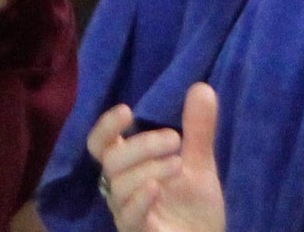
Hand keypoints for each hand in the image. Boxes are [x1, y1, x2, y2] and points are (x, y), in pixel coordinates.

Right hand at [88, 83, 223, 231]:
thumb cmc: (195, 208)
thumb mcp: (199, 165)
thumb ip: (197, 131)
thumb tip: (203, 88)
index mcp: (127, 168)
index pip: (100, 143)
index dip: (106, 126)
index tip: (127, 110)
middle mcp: (119, 188)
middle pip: (111, 159)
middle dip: (141, 145)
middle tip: (174, 138)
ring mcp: (126, 212)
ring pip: (118, 184)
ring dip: (148, 168)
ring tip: (179, 164)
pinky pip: (127, 216)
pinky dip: (140, 199)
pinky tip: (157, 187)